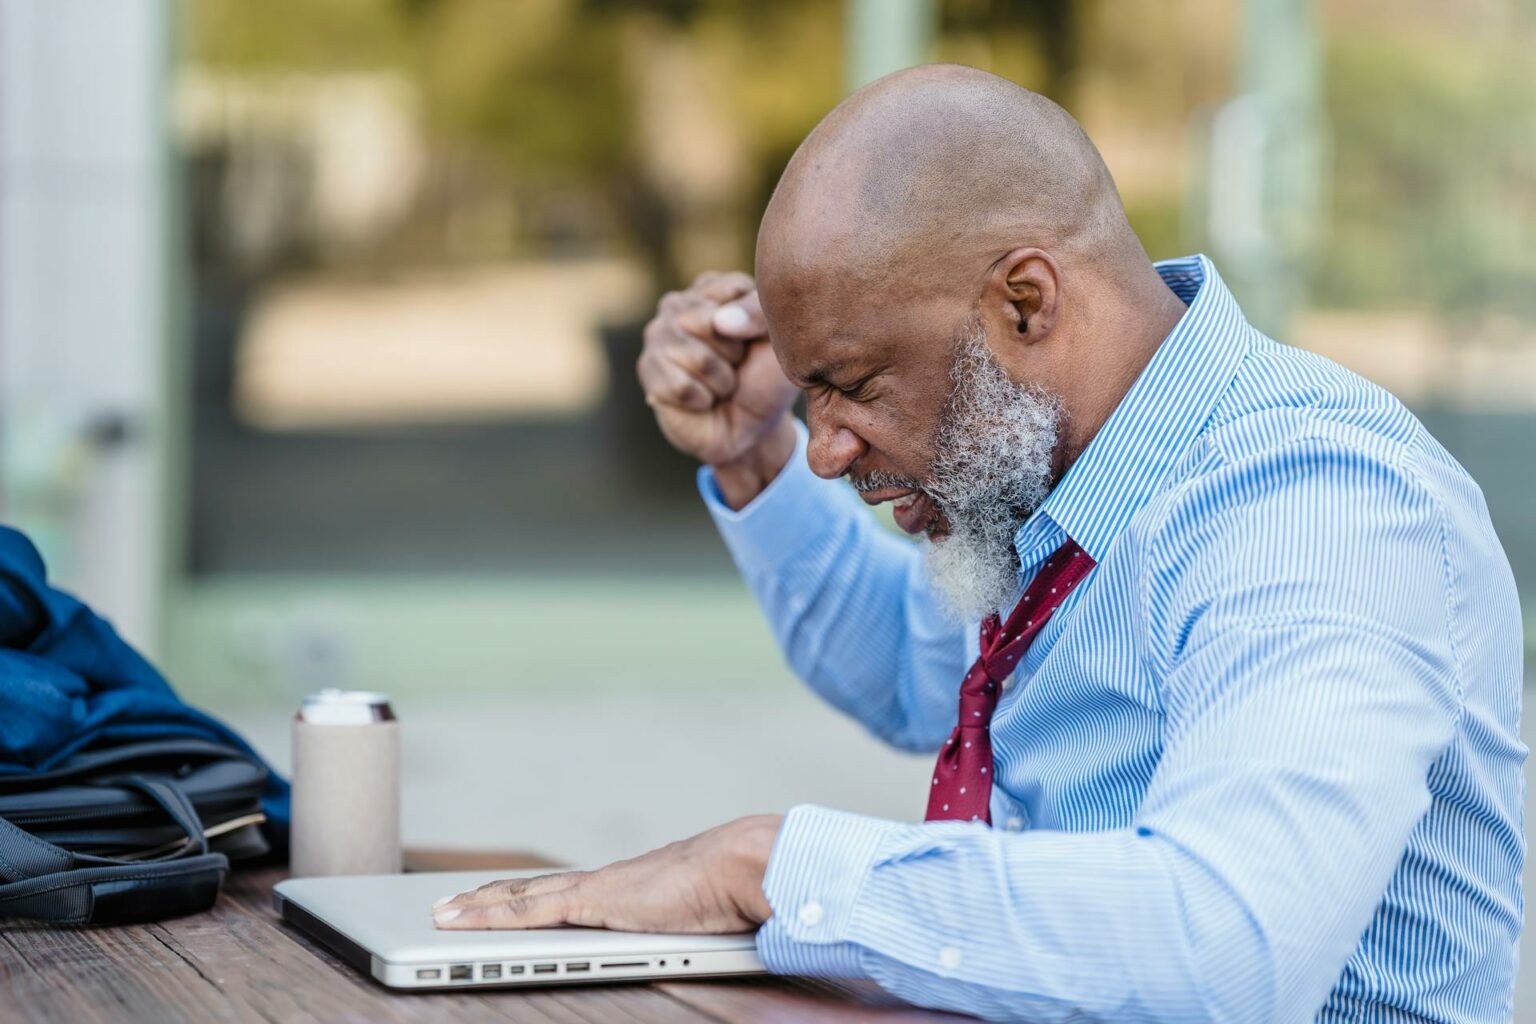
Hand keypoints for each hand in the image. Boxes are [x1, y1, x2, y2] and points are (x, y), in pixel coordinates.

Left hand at [432, 815, 782, 932]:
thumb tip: (696, 934)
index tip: (501, 901)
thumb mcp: (701, 917)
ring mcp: (596, 890)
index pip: (564, 893)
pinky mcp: (592, 901)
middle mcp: (604, 884)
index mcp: (627, 889)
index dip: (527, 898)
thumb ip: (683, 924)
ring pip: (520, 898)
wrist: (745, 865)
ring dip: (477, 905)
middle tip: (448, 904)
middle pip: (532, 892)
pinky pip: (529, 911)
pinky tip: (464, 919)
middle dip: (488, 900)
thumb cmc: (735, 891)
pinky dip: (492, 915)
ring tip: (441, 912)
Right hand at [637, 271, 798, 507]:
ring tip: (721, 384)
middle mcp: (680, 304)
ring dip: (720, 381)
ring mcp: (658, 334)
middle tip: (735, 366)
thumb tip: (718, 321)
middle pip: (708, 321)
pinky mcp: (648, 368)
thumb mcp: (778, 340)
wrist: (750, 426)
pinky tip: (702, 400)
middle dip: (733, 354)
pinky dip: (702, 400)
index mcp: (714, 288)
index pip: (732, 290)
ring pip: (695, 356)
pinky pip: (679, 385)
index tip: (755, 343)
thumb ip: (758, 314)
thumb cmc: (766, 378)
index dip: (752, 325)